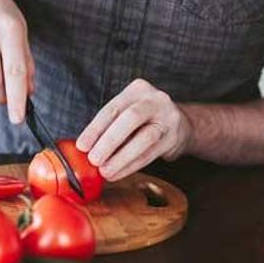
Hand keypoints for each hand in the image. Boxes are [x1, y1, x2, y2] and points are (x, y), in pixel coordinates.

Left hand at [76, 79, 192, 180]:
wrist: (182, 125)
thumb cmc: (145, 120)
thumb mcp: (128, 112)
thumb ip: (109, 125)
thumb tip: (84, 149)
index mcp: (137, 89)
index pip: (112, 108)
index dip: (95, 128)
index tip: (82, 146)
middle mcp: (155, 99)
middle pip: (130, 118)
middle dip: (109, 141)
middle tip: (94, 160)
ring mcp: (168, 118)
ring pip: (144, 138)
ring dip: (121, 158)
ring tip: (105, 171)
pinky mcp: (174, 138)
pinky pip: (150, 154)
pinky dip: (132, 166)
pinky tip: (118, 173)